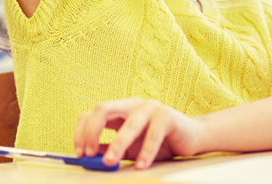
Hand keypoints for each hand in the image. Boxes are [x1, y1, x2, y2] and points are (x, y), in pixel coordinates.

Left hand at [74, 98, 201, 169]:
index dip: (82, 132)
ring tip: (109, 162)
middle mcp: (132, 104)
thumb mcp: (129, 148)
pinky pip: (153, 134)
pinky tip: (141, 166)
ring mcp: (150, 107)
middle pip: (103, 109)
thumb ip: (109, 147)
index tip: (80, 153)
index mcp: (120, 109)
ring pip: (128, 123)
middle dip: (92, 132)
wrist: (192, 138)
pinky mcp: (167, 115)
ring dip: (117, 145)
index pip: (92, 113)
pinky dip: (145, 152)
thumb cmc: (159, 143)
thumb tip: (88, 155)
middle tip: (88, 154)